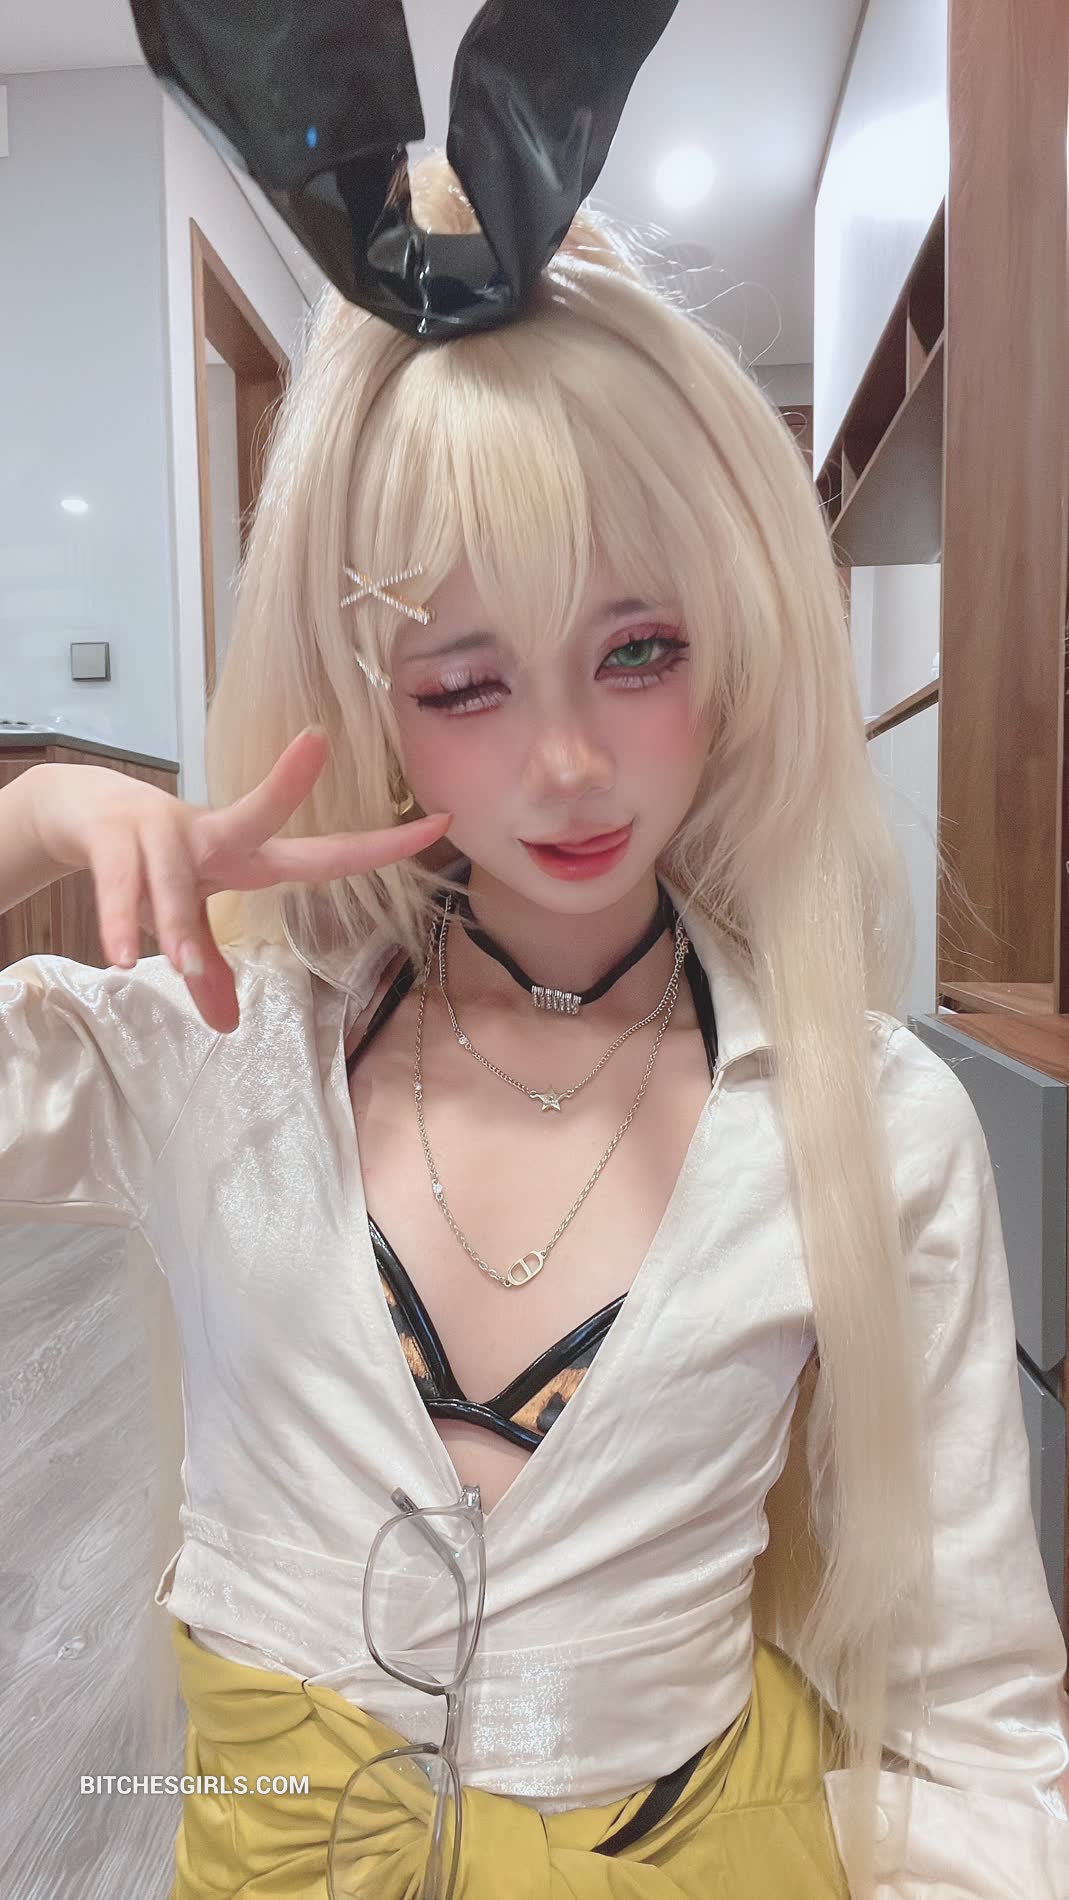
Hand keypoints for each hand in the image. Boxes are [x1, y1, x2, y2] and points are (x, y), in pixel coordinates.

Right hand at [26, 731, 450, 1032]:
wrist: (78, 812)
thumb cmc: (154, 861)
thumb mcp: (189, 914)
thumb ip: (210, 970)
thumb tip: (226, 1027)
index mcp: (248, 855)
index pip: (324, 854)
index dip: (381, 846)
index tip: (440, 821)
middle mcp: (214, 832)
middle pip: (258, 813)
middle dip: (285, 784)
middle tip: (315, 745)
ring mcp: (161, 829)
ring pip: (176, 875)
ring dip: (178, 920)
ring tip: (180, 965)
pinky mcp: (113, 835)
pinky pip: (121, 884)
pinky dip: (121, 920)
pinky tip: (122, 955)